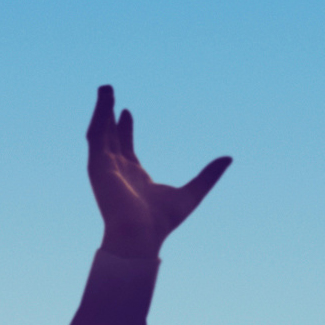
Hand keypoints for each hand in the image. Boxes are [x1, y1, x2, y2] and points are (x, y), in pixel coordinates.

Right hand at [86, 85, 229, 260]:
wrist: (140, 236)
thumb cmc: (162, 222)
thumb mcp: (193, 193)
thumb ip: (208, 176)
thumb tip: (229, 159)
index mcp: (134, 176)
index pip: (125, 146)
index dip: (125, 127)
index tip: (126, 110)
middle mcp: (116, 170)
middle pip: (110, 136)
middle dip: (108, 114)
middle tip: (109, 91)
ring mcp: (105, 167)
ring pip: (100, 132)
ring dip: (101, 110)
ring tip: (106, 88)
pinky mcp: (97, 166)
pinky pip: (95, 136)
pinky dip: (98, 118)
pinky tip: (105, 103)